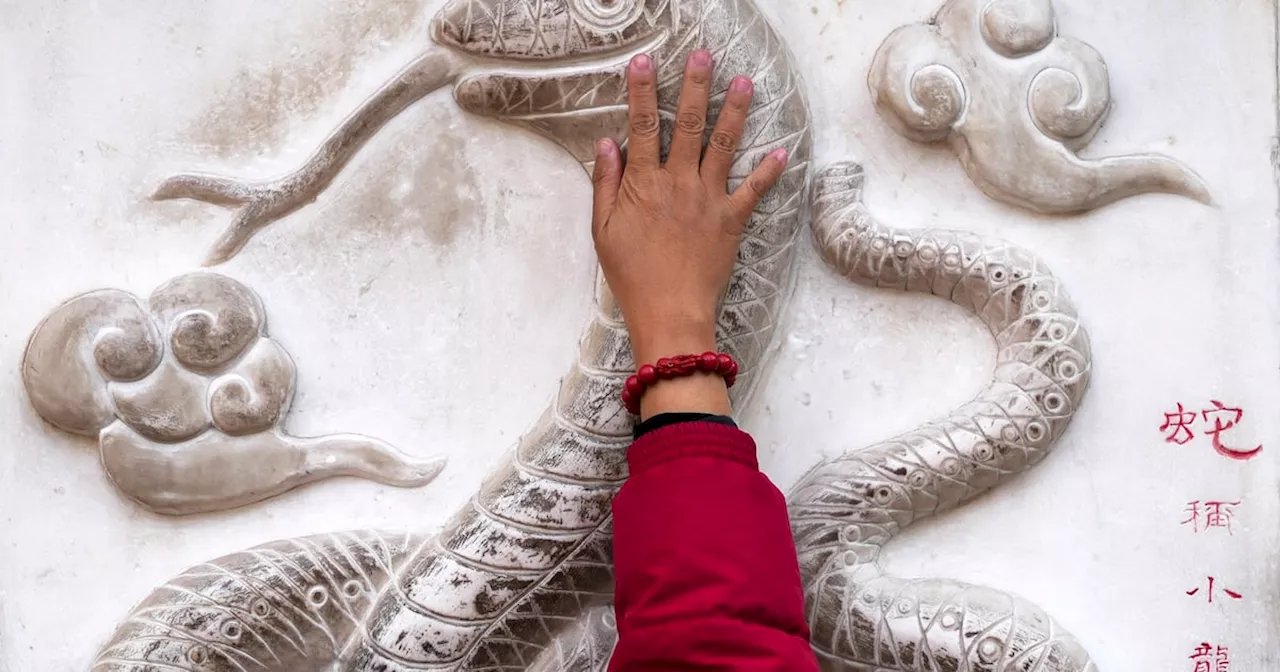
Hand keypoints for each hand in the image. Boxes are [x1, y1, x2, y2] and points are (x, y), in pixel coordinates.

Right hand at [591, 50, 788, 419]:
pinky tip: (782, 150)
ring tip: (744, 82)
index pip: (641, 127)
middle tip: (703, 56)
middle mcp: (678, 182)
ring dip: (734, 111)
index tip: (643, 62)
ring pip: (723, 145)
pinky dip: (769, 170)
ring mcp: (708, 199)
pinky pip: (753, 189)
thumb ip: (605, 184)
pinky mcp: (731, 219)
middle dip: (694, 86)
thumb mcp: (603, 231)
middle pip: (686, 124)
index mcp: (643, 183)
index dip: (641, 92)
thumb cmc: (631, 276)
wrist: (670, 311)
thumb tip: (606, 144)